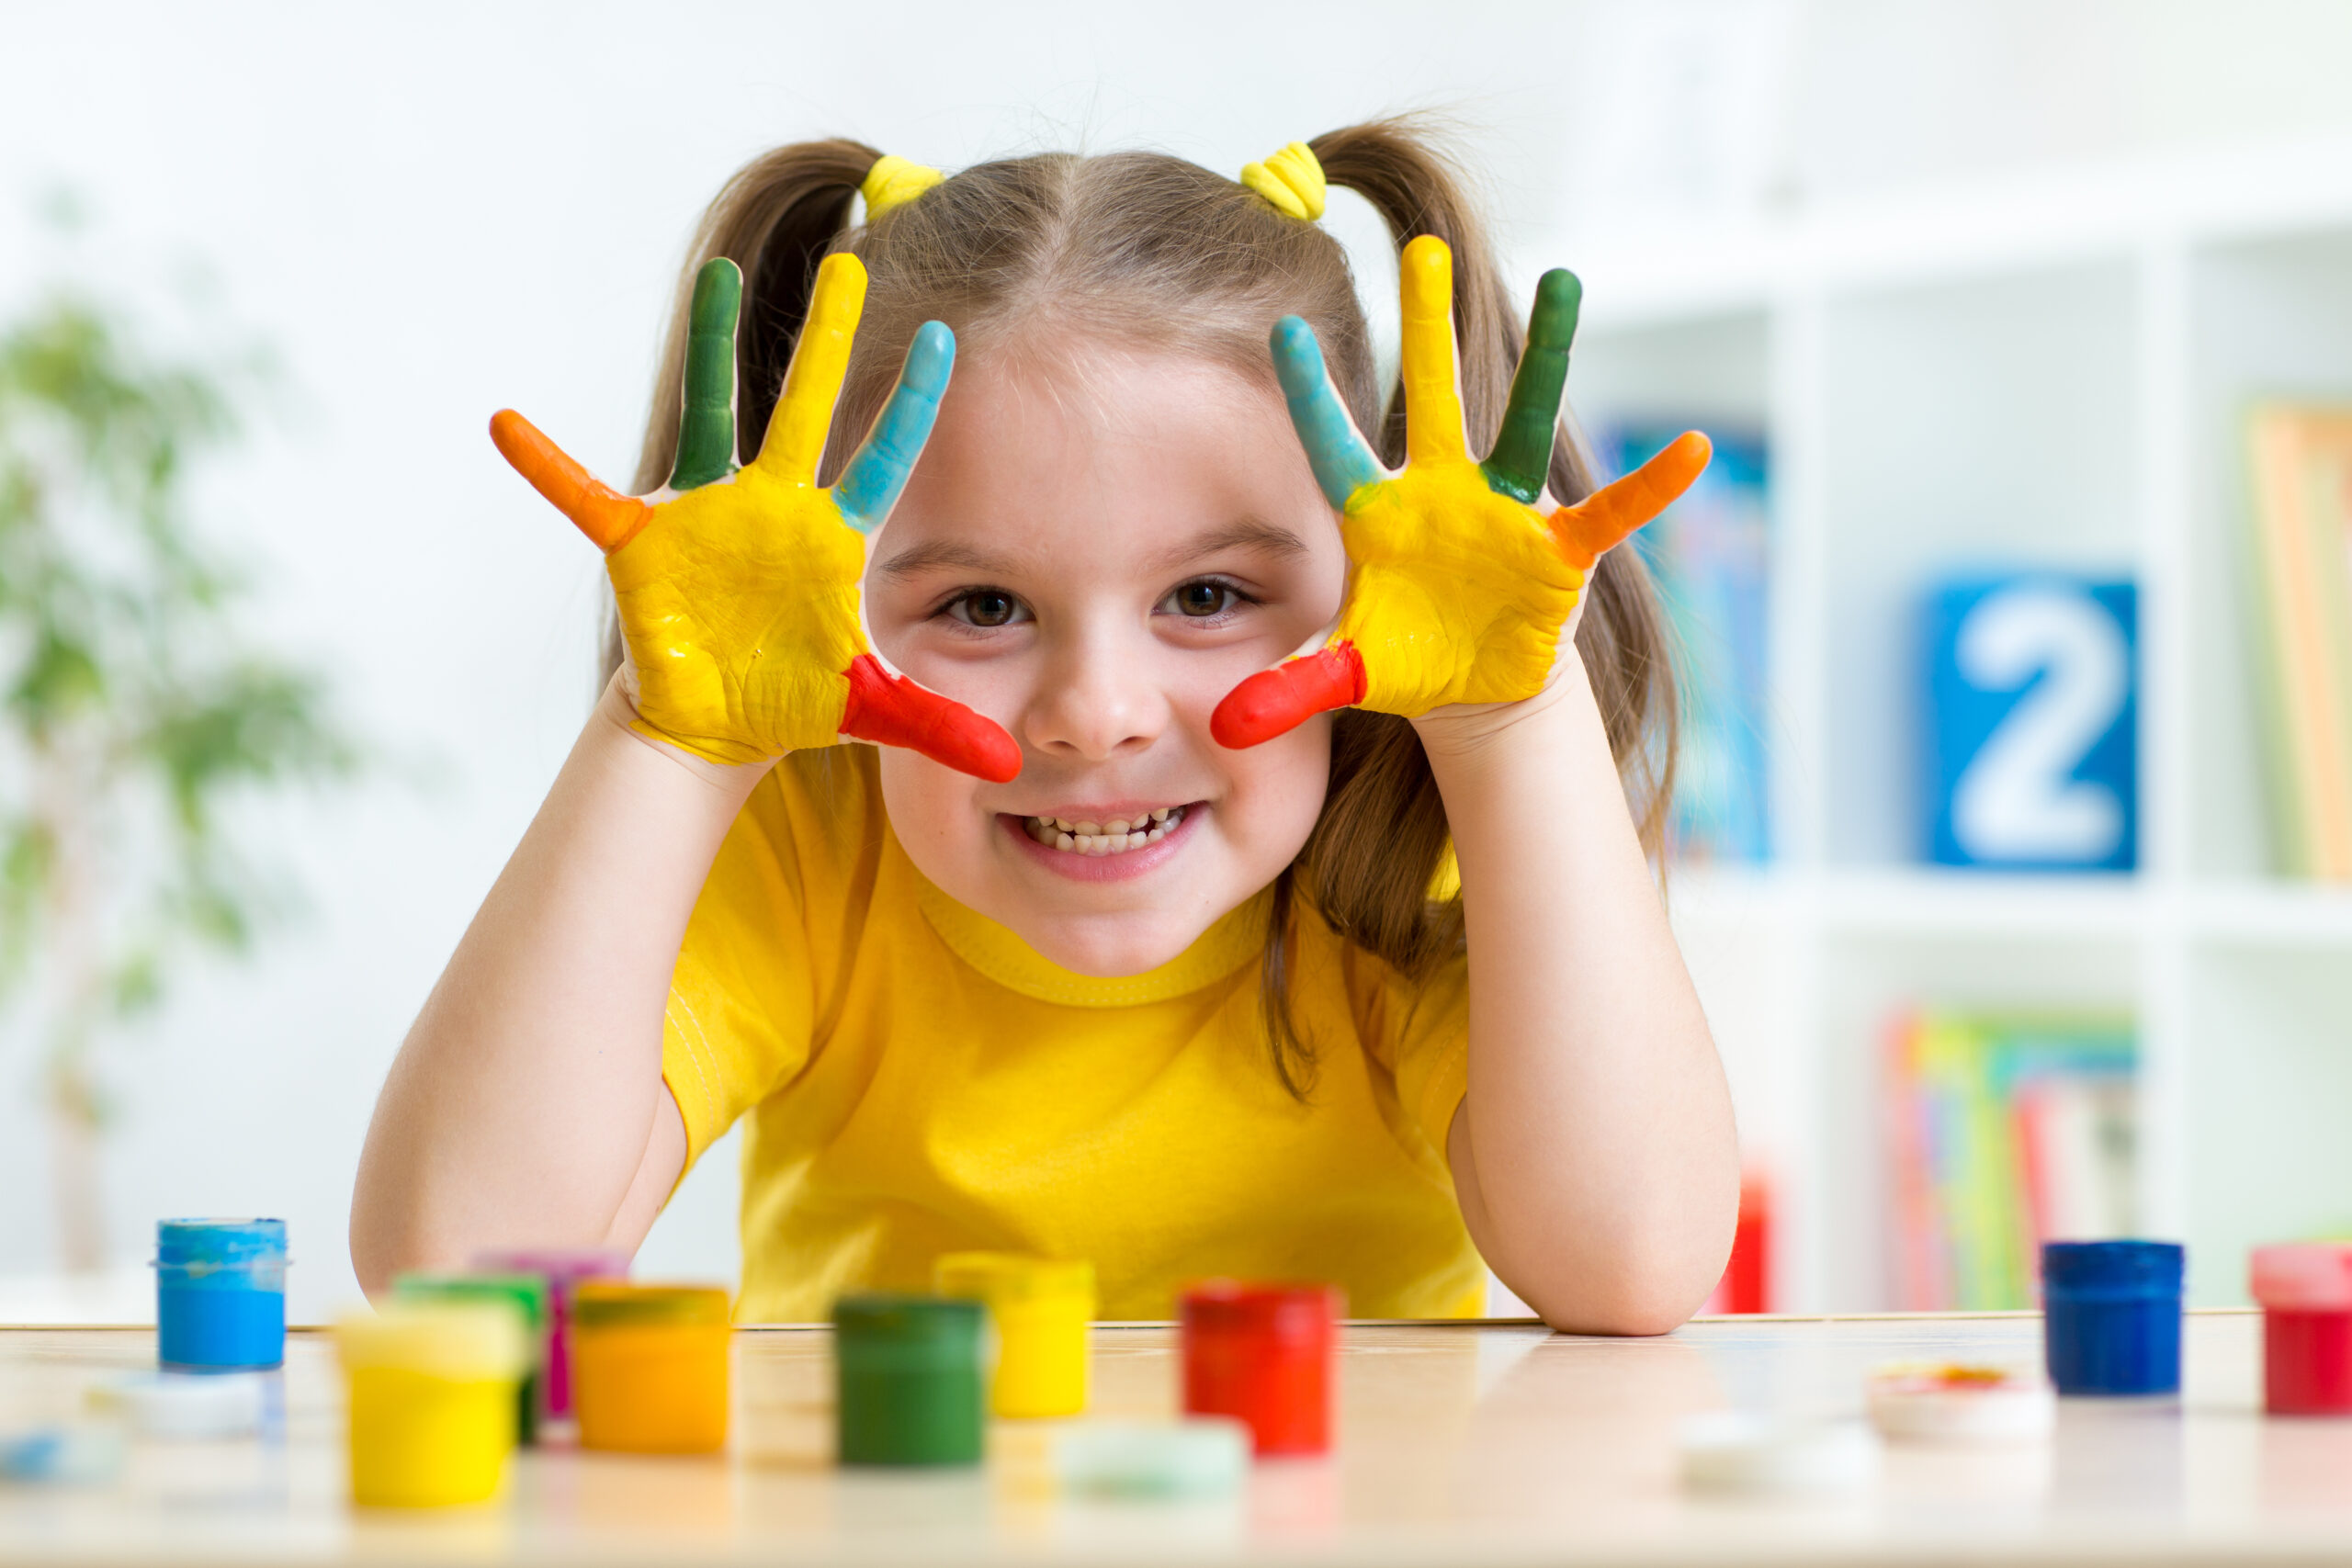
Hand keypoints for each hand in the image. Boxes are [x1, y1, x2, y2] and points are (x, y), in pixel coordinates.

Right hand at [489, 254, 1021, 780]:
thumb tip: (1007, 767)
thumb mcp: (873, 711)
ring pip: (710, 411)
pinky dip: (547, 466)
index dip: (912, 404)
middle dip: (824, 340)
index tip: (946, 337)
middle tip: (846, 264)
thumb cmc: (797, 697)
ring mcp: (707, 513)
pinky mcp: (643, 542)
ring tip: (714, 275)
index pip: (886, 458)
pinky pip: (585, 496)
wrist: (720, 719)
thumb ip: (940, 726)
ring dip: (709, 344)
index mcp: (834, 535)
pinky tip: (507, 425)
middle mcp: (774, 505)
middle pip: (805, 408)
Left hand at [1211, 235, 1711, 747]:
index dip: (1311, 393)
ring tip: (1564, 279)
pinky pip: (1610, 512)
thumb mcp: (1349, 672)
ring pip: (1523, 420)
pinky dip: (1651, 486)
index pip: (1334, 444)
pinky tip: (1692, 450)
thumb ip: (1293, 684)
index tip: (1282, 329)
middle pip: (1430, 397)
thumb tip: (1227, 724)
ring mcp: (1504, 511)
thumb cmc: (1407, 660)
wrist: (1475, 688)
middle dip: (1427, 325)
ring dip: (1546, 354)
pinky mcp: (1558, 549)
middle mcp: (1441, 492)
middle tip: (1421, 247)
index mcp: (1378, 513)